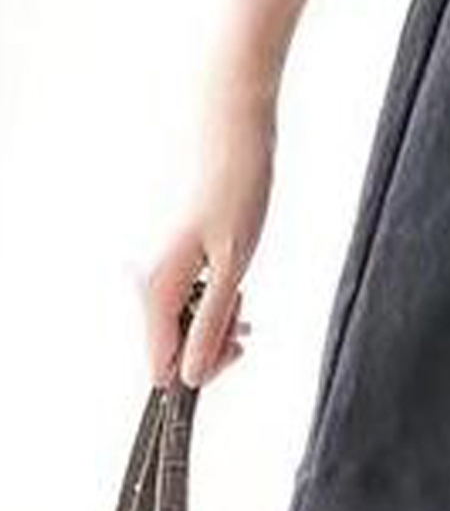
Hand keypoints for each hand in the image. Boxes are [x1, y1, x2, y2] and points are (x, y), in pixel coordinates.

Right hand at [143, 81, 275, 388]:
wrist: (230, 135)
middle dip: (211, 338)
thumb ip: (212, 323)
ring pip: (177, 317)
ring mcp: (149, 265)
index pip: (161, 362)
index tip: (236, 349)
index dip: (201, 367)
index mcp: (153, 287)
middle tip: (247, 319)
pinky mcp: (163, 254)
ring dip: (213, 316)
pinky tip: (231, 282)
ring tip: (242, 293)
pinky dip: (207, 295)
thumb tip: (193, 376)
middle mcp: (141, 279)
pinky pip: (179, 294)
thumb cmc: (237, 191)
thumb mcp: (234, 265)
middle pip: (168, 341)